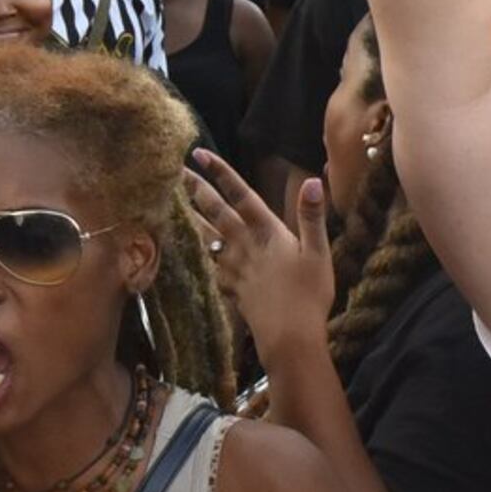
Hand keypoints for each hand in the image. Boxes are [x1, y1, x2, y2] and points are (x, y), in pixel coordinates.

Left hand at [182, 149, 337, 356]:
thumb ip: (312, 216)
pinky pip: (210, 266)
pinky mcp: (230, 287)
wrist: (289, 337)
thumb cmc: (309, 296)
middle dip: (194, 189)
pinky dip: (199, 255)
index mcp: (267, 231)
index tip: (198, 154)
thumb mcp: (318, 253)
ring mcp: (234, 267)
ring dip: (189, 218)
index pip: (240, 194)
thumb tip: (312, 181)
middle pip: (214, 211)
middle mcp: (245, 244)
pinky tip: (193, 252)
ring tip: (172, 205)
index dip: (220, 173)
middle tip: (173, 172)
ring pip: (205, 236)